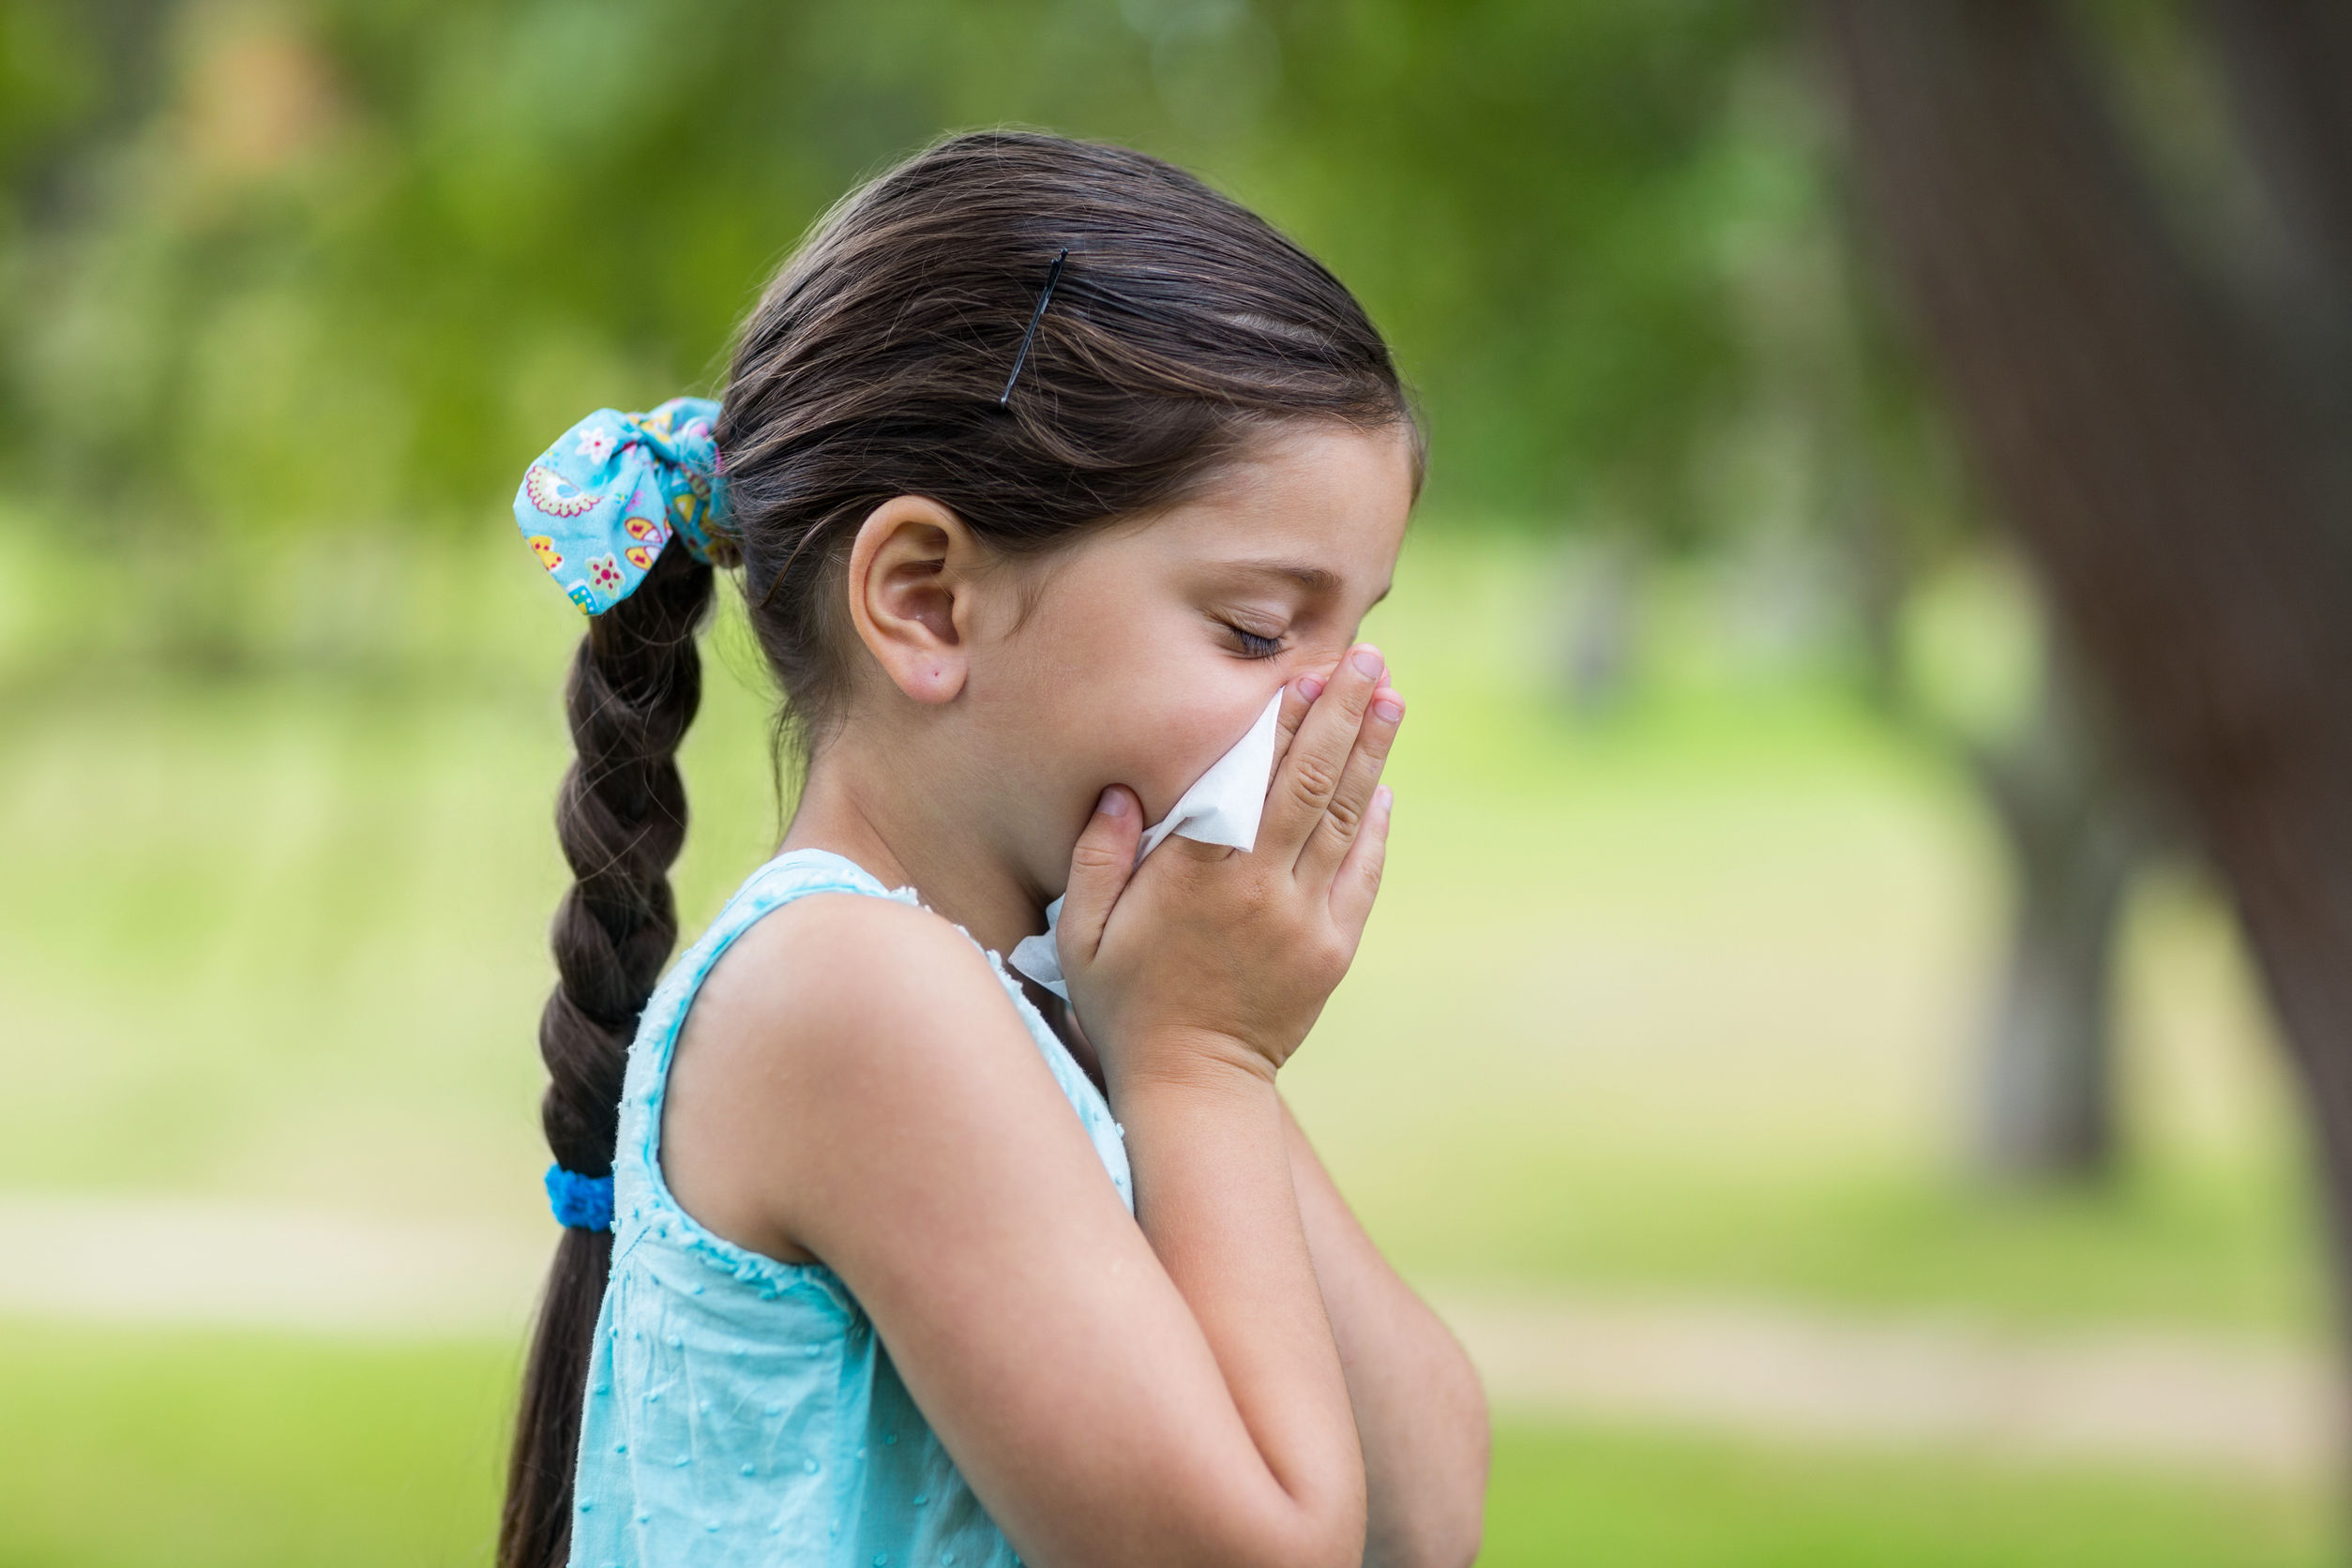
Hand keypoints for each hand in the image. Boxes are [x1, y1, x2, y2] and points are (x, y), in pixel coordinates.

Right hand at [1055, 643, 1403, 1082]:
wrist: (1191, 1084)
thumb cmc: (1124, 1001)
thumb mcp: (1084, 931)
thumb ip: (1100, 856)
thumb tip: (1123, 789)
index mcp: (1201, 875)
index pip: (1254, 779)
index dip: (1285, 722)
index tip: (1307, 670)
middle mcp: (1263, 889)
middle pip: (1313, 784)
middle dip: (1343, 715)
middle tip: (1370, 660)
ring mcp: (1307, 920)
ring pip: (1347, 820)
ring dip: (1371, 757)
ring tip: (1391, 701)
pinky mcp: (1333, 949)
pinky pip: (1362, 873)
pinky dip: (1375, 826)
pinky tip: (1382, 787)